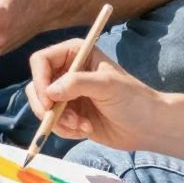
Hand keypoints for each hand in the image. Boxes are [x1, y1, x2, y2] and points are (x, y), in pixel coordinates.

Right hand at [25, 41, 159, 151]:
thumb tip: (50, 92)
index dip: (40, 80)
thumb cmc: (133, 99)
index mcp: (75, 53)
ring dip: (59, 121)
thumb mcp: (107, 86)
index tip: (49, 101)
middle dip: (48, 107)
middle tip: (67, 120)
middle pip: (36, 86)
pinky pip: (52, 123)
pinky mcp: (70, 115)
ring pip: (42, 108)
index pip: (41, 60)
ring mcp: (67, 94)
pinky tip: (86, 130)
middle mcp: (67, 71)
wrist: (147, 126)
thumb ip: (77, 84)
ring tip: (83, 126)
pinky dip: (65, 130)